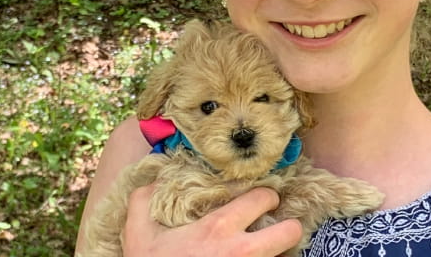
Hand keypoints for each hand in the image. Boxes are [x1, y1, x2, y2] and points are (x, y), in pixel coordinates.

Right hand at [121, 185, 302, 256]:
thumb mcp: (139, 232)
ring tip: (268, 246)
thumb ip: (146, 199)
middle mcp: (242, 251)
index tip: (261, 198)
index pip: (263, 197)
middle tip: (275, 224)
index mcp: (219, 228)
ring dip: (279, 251)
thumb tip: (157, 180)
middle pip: (291, 231)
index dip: (265, 195)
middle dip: (288, 225)